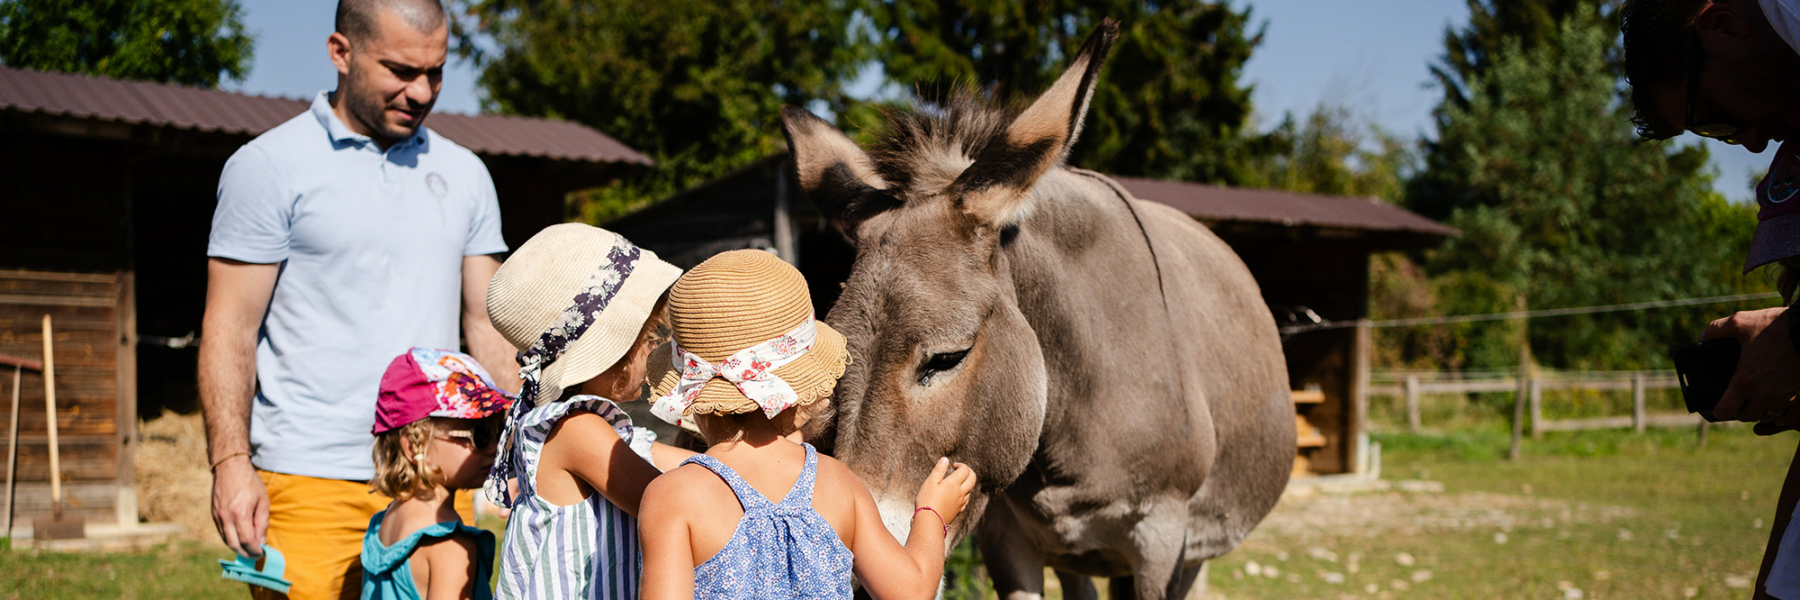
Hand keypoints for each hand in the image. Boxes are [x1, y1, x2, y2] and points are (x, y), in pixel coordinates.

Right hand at [211, 457, 269, 556]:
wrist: (229, 468)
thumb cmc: (250, 483)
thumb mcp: (263, 501)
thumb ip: (262, 523)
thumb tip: (261, 541)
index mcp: (240, 513)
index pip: (247, 541)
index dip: (255, 550)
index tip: (262, 553)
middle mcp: (226, 517)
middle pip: (235, 545)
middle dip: (246, 553)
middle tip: (256, 555)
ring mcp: (217, 516)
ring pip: (226, 540)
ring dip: (238, 548)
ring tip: (249, 548)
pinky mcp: (213, 515)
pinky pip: (221, 533)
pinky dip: (231, 539)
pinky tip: (240, 538)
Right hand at [913, 457, 976, 525]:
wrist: (929, 521)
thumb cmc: (927, 501)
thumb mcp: (930, 482)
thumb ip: (939, 470)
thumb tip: (945, 459)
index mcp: (954, 484)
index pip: (965, 470)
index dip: (961, 465)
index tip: (953, 465)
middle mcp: (960, 492)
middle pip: (973, 479)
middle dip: (969, 471)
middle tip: (960, 470)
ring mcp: (961, 502)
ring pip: (970, 489)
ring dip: (967, 482)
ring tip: (957, 481)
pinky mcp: (958, 510)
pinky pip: (966, 499)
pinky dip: (965, 493)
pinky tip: (958, 494)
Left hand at [1703, 307, 1799, 430]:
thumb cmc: (1777, 327)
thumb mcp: (1742, 322)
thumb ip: (1718, 329)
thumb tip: (1702, 336)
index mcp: (1745, 382)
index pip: (1726, 411)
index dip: (1720, 410)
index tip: (1721, 405)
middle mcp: (1764, 395)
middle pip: (1748, 416)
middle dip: (1742, 409)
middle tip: (1742, 398)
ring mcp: (1785, 398)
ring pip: (1769, 416)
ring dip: (1763, 410)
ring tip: (1761, 398)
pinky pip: (1789, 415)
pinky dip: (1783, 411)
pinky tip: (1780, 400)